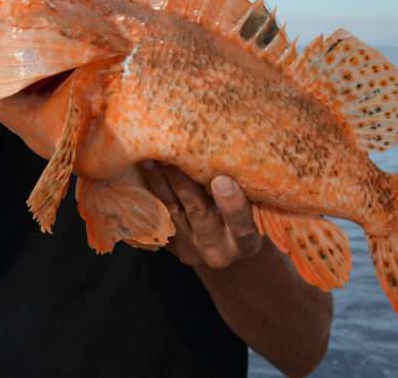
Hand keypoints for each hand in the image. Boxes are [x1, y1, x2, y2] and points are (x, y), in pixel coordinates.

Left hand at [140, 162, 262, 269]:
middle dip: (183, 183)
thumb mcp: (255, 212)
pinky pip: (157, 216)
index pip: (242, 227)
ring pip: (171, 211)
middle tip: (170, 155)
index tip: (222, 180)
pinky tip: (142, 171)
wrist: (226, 250)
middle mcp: (217, 250)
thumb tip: (234, 146)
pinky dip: (150, 192)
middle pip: (198, 213)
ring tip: (149, 158)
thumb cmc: (245, 219)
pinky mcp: (169, 246)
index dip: (232, 206)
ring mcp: (190, 249)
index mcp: (245, 244)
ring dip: (159, 183)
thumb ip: (246, 190)